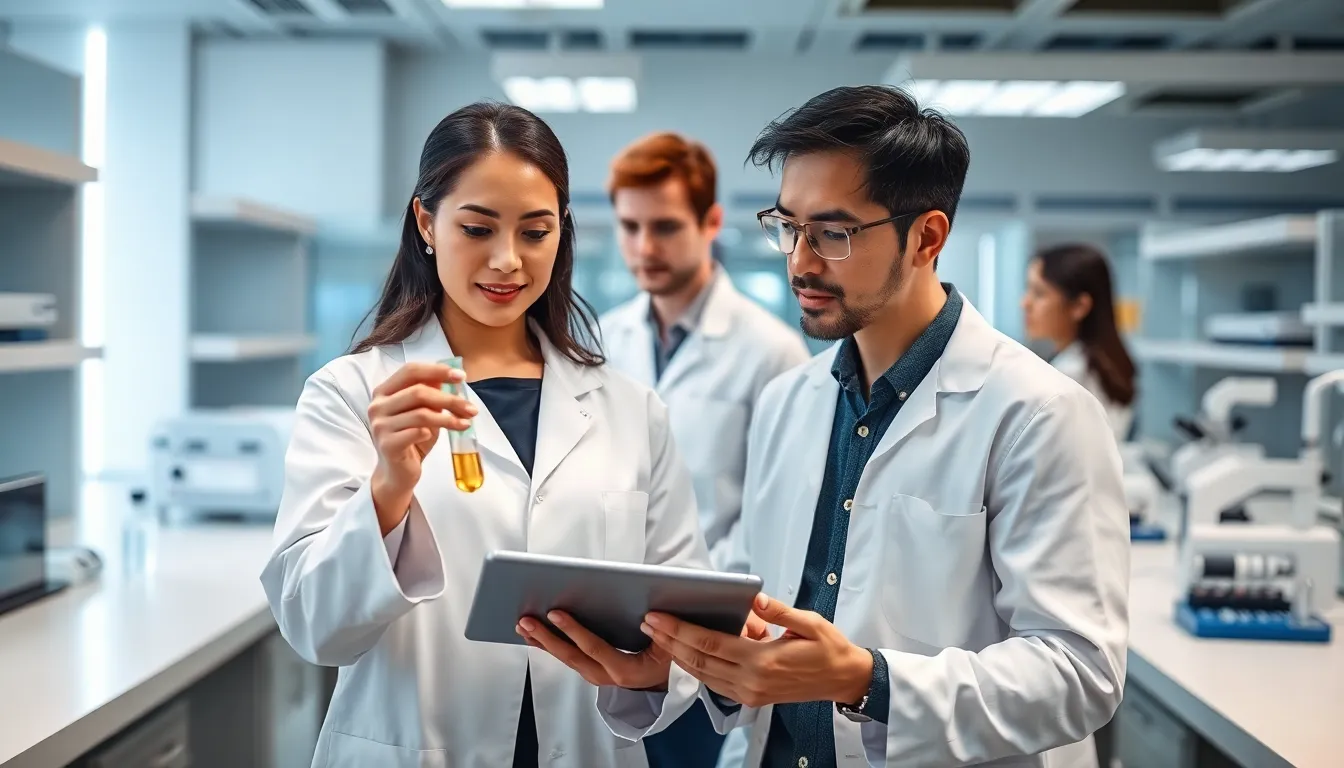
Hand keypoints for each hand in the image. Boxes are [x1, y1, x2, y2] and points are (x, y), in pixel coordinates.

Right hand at [368, 362, 475, 532]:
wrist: (398, 473)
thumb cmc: (412, 438)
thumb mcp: (423, 411)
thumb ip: (431, 393)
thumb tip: (451, 376)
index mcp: (384, 391)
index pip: (410, 371)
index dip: (437, 370)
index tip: (461, 377)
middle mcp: (377, 406)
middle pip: (419, 392)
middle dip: (450, 399)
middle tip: (471, 409)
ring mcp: (380, 425)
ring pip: (421, 413)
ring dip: (449, 418)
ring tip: (465, 424)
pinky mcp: (387, 444)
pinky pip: (416, 432)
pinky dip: (433, 431)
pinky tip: (441, 435)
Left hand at [518, 611, 672, 690]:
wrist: (665, 680)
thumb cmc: (667, 660)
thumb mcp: (671, 647)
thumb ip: (663, 633)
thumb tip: (647, 616)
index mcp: (625, 670)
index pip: (594, 648)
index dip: (574, 631)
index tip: (555, 614)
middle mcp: (606, 676)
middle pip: (572, 657)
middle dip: (547, 638)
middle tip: (526, 621)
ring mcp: (597, 676)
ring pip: (566, 660)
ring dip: (543, 643)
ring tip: (523, 627)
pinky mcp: (591, 671)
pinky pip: (568, 659)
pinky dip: (550, 647)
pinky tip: (536, 636)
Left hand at [642, 593, 872, 708]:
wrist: (844, 680)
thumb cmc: (829, 648)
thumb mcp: (810, 623)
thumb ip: (779, 612)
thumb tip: (754, 598)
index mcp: (763, 660)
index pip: (710, 643)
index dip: (680, 630)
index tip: (658, 617)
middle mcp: (752, 681)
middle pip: (698, 660)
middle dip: (669, 641)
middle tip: (648, 622)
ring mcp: (750, 693)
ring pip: (702, 675)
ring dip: (677, 655)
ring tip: (658, 635)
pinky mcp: (752, 698)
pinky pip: (714, 684)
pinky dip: (695, 668)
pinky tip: (684, 653)